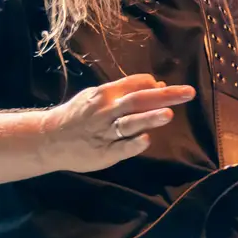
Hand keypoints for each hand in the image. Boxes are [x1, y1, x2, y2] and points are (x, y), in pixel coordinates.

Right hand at [39, 74, 195, 172]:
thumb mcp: (98, 97)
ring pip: (129, 123)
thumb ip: (125, 91)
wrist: (48, 139)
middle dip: (165, 96)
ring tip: (168, 114)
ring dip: (149, 117)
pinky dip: (133, 144)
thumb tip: (158, 85)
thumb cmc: (79, 115)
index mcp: (105, 94)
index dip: (153, 84)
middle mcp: (106, 111)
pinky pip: (121, 148)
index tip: (169, 88)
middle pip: (138, 100)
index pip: (134, 84)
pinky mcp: (103, 153)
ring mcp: (104, 132)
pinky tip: (146, 140)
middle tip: (189, 93)